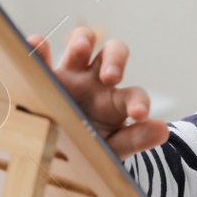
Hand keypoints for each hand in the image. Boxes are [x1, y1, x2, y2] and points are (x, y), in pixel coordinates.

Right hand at [26, 26, 169, 158]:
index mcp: (116, 103)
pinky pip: (41, 57)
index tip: (139, 115)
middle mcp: (96, 82)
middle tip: (110, 77)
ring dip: (83, 40)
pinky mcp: (44, 77)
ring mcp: (70, 75)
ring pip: (81, 42)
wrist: (57, 155)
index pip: (134, 95)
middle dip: (115, 59)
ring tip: (81, 49)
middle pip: (113, 52)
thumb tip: (163, 131)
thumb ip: (135, 139)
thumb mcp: (112, 149)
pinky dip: (39, 48)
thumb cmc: (90, 148)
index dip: (139, 102)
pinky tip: (34, 45)